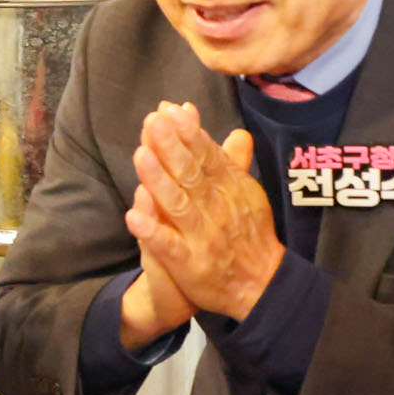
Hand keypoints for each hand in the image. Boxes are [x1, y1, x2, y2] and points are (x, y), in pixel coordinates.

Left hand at [126, 102, 283, 319]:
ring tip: (140, 156)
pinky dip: (152, 231)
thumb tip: (237, 130)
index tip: (171, 110)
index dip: (188, 133)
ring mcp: (201, 236)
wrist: (261, 284)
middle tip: (153, 121)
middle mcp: (215, 207)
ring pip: (178, 204)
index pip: (206, 155)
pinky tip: (132, 217)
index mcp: (227, 188)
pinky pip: (168, 246)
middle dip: (171, 146)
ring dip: (158, 180)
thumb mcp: (246, 192)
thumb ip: (234, 161)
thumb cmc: (247, 231)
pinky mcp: (189, 263)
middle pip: (190, 173)